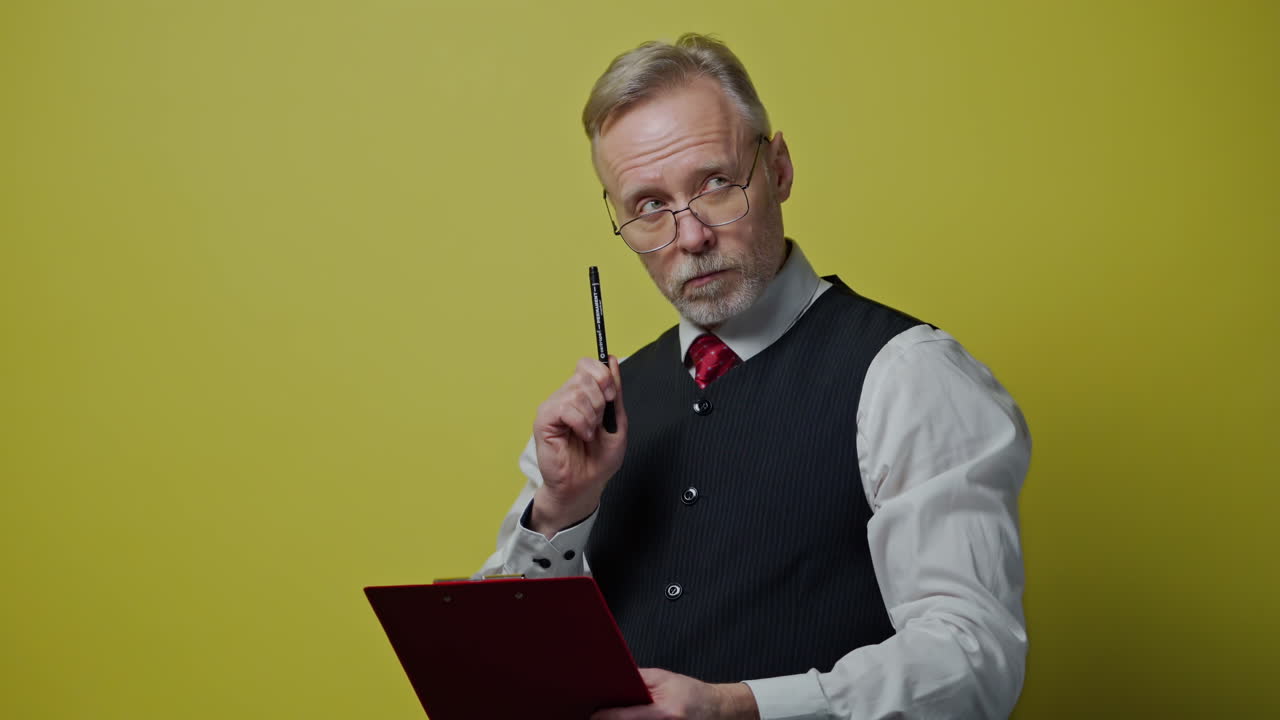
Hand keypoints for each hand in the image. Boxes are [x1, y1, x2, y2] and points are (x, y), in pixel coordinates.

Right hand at [530, 356, 626, 535]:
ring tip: (588, 433)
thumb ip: (614, 391)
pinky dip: (581, 423)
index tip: (611, 397)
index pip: (587, 364)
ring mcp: (553, 407)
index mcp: (581, 394)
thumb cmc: (599, 458)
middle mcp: (565, 396)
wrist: (586, 485)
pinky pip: (566, 407)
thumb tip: (611, 360)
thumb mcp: (616, 420)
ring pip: (577, 392)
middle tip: (597, 423)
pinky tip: (581, 435)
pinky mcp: (543, 420)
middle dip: (601, 401)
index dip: (604, 376)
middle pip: (585, 375)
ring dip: (591, 416)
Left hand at [591, 668, 759, 719]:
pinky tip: (626, 719)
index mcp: (665, 713)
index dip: (605, 716)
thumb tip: (613, 680)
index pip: (626, 717)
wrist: (718, 710)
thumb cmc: (692, 693)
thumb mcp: (665, 678)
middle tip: (597, 716)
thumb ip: (639, 679)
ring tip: (611, 717)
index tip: (592, 714)